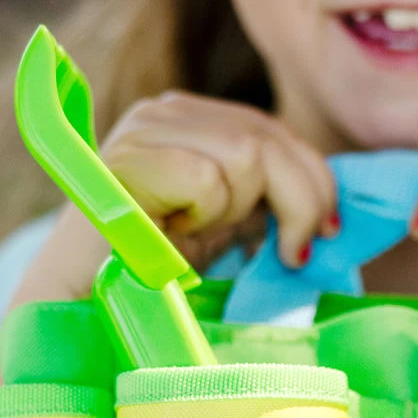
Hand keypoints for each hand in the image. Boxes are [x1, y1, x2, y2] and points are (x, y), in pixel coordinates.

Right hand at [29, 93, 339, 300]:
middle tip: (291, 253)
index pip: (275, 130)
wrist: (82, 306)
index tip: (329, 231)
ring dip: (240, 212)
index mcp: (191, 118)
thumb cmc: (157, 272)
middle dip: (299, 202)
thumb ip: (269, 198)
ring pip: (247, 155)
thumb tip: (334, 209)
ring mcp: (142, 129)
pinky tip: (179, 233)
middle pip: (269, 139)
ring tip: (204, 235)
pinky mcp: (125, 158)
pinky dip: (208, 214)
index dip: (315, 180)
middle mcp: (165, 111)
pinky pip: (209, 178)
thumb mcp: (228, 223)